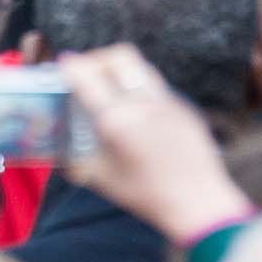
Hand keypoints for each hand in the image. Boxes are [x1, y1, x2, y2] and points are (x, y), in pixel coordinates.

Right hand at [59, 45, 251, 245]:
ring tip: (113, 92)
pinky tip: (140, 116)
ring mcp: (168, 103)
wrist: (200, 205)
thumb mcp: (103, 180)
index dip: (71, 65)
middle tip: (90, 74)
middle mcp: (143, 103)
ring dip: (122, 72)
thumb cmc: (148, 196)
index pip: (87, 75)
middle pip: (119, 56)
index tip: (64, 66)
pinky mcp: (185, 109)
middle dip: (99, 58)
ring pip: (141, 68)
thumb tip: (61, 151)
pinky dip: (141, 91)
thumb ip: (77, 161)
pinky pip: (158, 88)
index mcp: (118, 119)